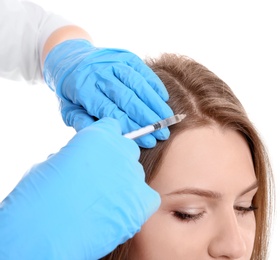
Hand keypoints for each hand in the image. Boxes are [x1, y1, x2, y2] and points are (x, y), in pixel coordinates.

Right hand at [0, 118, 159, 258]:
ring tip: (104, 203)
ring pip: (136, 176)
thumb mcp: (52, 164)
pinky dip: (138, 204)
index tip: (98, 154)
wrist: (44, 231)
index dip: (105, 142)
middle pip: (128, 151)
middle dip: (116, 162)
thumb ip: (75, 157)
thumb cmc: (39, 197)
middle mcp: (121, 151)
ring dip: (125, 185)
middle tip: (100, 181)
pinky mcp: (141, 202)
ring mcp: (133, 176)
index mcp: (98, 136)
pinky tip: (120, 213)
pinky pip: (148, 198)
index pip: (112, 128)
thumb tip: (79, 163)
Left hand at [43, 39, 173, 147]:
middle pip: (128, 99)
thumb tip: (107, 136)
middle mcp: (100, 74)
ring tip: (167, 119)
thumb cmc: (73, 91)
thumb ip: (84, 123)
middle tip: (163, 133)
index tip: (148, 140)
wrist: (71, 58)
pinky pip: (143, 71)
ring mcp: (114, 63)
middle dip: (148, 118)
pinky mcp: (125, 56)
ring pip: (138, 84)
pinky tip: (163, 98)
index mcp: (84, 90)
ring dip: (155, 103)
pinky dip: (154, 84)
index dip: (132, 127)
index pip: (113, 112)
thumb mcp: (69, 109)